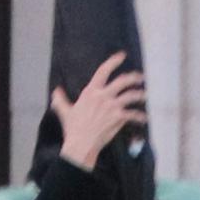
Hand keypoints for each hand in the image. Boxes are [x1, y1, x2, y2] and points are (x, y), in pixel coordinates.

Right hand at [48, 51, 144, 168]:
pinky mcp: (118, 118)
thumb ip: (61, 99)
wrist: (81, 143)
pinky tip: (144, 118)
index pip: (103, 70)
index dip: (114, 61)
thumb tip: (55, 92)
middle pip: (123, 81)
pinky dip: (140, 116)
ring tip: (144, 95)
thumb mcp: (65, 111)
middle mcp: (103, 96)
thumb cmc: (73, 128)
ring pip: (131, 95)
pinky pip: (132, 114)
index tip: (122, 56)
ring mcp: (112, 106)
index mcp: (91, 91)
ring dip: (139, 94)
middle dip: (134, 77)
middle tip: (140, 77)